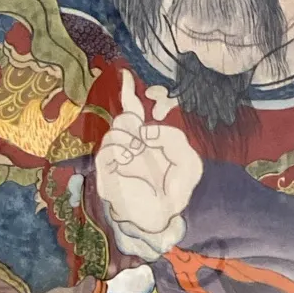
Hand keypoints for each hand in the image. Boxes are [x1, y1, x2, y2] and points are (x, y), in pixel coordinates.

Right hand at [93, 70, 203, 259]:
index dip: (128, 91)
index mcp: (147, 139)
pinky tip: (129, 158)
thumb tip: (144, 131)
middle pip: (122, 118)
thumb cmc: (177, 189)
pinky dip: (117, 150)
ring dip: (126, 137)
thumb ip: (172, 138)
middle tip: (142, 137)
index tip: (125, 75)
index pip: (133, 110)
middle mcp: (130, 146)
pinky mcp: (107, 176)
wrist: (167, 217)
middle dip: (131, 120)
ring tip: (137, 152)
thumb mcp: (188, 159)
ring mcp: (117, 160)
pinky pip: (105, 152)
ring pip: (113, 132)